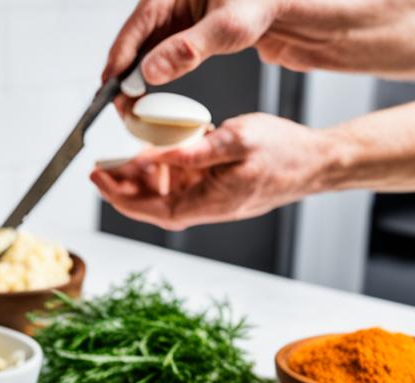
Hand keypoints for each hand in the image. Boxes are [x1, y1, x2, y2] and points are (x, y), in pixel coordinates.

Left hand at [90, 113, 334, 229]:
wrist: (316, 164)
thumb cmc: (284, 152)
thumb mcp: (236, 139)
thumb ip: (194, 151)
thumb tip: (157, 155)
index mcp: (206, 203)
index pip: (150, 209)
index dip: (119, 196)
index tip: (98, 177)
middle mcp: (204, 209)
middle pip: (151, 205)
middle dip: (123, 187)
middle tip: (102, 163)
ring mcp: (210, 202)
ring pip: (164, 195)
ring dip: (142, 178)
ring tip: (125, 154)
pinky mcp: (215, 191)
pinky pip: (182, 185)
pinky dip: (165, 170)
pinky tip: (158, 151)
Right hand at [103, 0, 414, 87]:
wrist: (325, 9)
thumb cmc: (283, 0)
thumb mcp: (236, 26)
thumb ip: (189, 49)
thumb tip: (149, 73)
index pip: (139, 22)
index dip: (119, 58)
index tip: (108, 90)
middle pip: (141, 38)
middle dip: (127, 74)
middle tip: (120, 110)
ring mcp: (196, 16)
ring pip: (156, 51)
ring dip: (144, 82)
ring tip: (135, 113)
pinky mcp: (209, 32)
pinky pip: (175, 58)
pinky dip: (164, 81)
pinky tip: (159, 103)